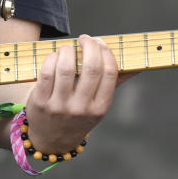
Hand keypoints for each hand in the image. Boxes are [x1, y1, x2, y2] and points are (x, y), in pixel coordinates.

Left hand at [24, 34, 119, 153]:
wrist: (50, 140)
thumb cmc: (78, 115)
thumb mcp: (98, 106)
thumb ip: (114, 84)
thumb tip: (137, 65)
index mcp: (100, 108)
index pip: (110, 72)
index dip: (105, 51)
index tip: (99, 42)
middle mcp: (81, 108)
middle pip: (91, 67)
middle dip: (89, 45)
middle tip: (84, 39)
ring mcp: (60, 106)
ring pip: (66, 67)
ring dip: (68, 50)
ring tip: (68, 48)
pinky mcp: (40, 102)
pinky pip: (47, 72)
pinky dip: (52, 58)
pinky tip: (55, 56)